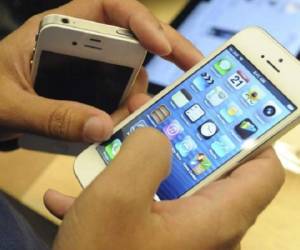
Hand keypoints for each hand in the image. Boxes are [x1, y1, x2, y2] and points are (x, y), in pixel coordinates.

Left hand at [0, 0, 201, 141]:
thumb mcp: (10, 104)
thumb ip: (51, 116)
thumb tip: (102, 128)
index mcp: (58, 30)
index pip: (109, 9)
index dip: (140, 21)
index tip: (160, 46)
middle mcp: (82, 47)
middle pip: (132, 39)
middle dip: (165, 51)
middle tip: (193, 68)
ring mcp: (89, 73)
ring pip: (128, 75)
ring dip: (138, 94)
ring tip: (139, 116)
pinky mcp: (91, 96)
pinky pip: (118, 99)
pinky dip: (127, 113)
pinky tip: (126, 125)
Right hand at [47, 129, 283, 249]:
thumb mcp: (118, 197)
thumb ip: (146, 152)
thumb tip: (157, 137)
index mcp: (215, 220)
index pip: (263, 171)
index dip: (250, 136)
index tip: (221, 112)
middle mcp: (206, 229)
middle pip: (209, 171)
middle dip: (179, 139)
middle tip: (151, 117)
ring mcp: (178, 237)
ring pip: (170, 185)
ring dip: (141, 163)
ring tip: (112, 144)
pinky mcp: (153, 243)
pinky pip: (143, 208)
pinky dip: (120, 194)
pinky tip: (79, 188)